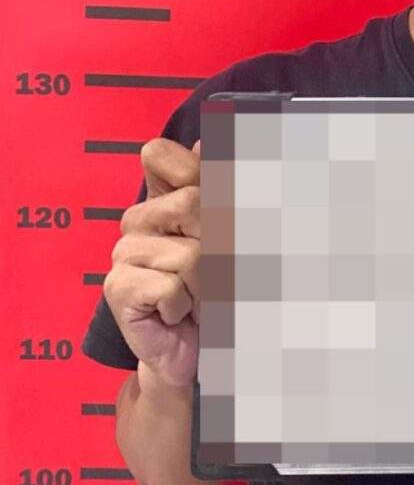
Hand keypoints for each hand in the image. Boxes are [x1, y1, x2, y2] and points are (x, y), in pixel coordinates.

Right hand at [102, 137, 202, 388]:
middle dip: (217, 240)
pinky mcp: (116, 287)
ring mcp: (123, 252)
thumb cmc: (216, 288)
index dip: (193, 169)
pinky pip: (170, 285)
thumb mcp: (226, 232)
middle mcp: (137, 219)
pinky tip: (174, 312)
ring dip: (206, 282)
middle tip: (211, 268)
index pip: (158, 154)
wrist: (196, 345)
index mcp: (160, 199)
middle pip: (190, 201)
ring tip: (195, 295)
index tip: (214, 199)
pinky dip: (183, 304)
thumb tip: (207, 139)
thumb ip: (216, 185)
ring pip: (189, 252)